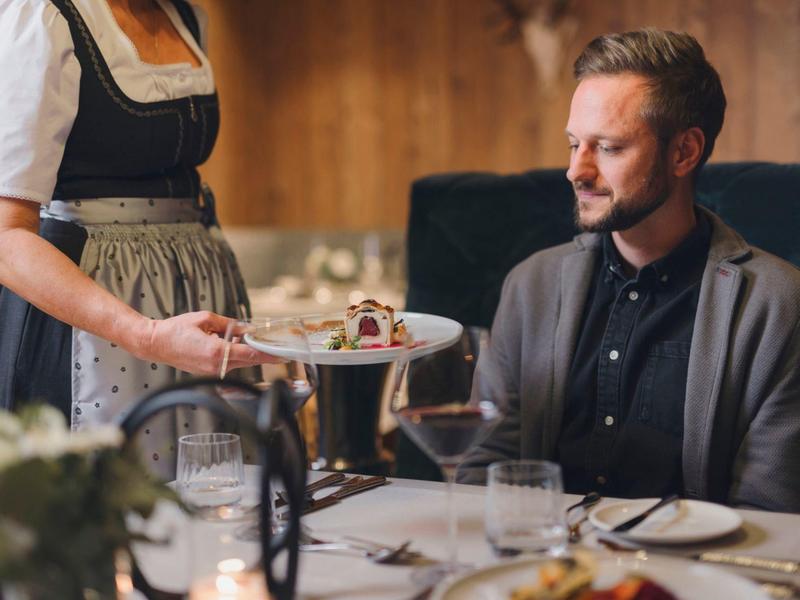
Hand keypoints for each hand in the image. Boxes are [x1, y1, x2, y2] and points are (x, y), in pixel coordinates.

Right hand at [135, 311, 277, 375]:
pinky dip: (237, 355)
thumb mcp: (205, 319)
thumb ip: (229, 324)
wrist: (155, 344)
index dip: (268, 354)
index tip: (282, 354)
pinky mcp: (208, 372)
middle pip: (248, 361)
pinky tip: (237, 344)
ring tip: (258, 343)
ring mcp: (212, 371)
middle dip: (264, 355)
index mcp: (216, 352)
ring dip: (249, 353)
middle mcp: (216, 365)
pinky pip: (229, 364)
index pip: (250, 354)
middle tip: (281, 351)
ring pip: (239, 363)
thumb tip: (246, 328)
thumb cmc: (175, 330)